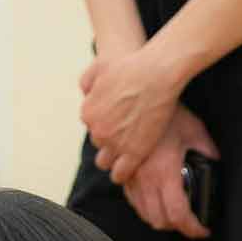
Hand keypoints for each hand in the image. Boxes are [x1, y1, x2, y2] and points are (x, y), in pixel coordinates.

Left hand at [80, 46, 182, 184]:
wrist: (155, 74)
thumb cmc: (131, 67)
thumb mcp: (99, 68)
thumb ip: (88, 81)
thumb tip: (86, 92)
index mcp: (87, 113)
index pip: (92, 127)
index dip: (106, 124)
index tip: (117, 122)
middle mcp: (97, 131)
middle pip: (99, 143)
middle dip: (109, 140)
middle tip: (126, 135)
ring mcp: (114, 144)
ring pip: (105, 162)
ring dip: (114, 158)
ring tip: (126, 153)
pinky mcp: (134, 153)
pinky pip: (121, 173)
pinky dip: (123, 173)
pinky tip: (130, 167)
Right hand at [117, 103, 220, 238]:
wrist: (137, 97)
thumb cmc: (167, 112)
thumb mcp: (195, 130)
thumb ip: (207, 150)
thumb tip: (215, 163)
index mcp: (165, 172)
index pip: (178, 214)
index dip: (192, 228)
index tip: (203, 230)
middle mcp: (145, 179)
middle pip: (159, 220)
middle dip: (177, 227)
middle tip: (191, 222)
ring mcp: (131, 176)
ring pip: (143, 213)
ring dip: (159, 218)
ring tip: (173, 213)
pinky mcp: (123, 171)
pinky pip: (132, 199)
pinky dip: (144, 206)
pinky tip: (154, 198)